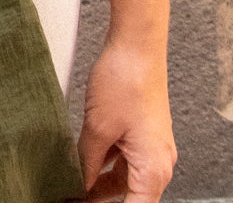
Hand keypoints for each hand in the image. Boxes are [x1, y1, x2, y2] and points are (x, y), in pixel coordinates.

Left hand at [79, 38, 175, 201]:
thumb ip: (87, 163)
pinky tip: (84, 164)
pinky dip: (106, 164)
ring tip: (73, 185)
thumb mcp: (98, 129)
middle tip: (73, 198)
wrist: (138, 45)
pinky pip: (125, 159)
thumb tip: (79, 184)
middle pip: (130, 198)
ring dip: (100, 183)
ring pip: (125, 178)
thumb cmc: (126, 80)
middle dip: (100, 200)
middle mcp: (159, 162)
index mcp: (153, 170)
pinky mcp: (144, 133)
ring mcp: (152, 147)